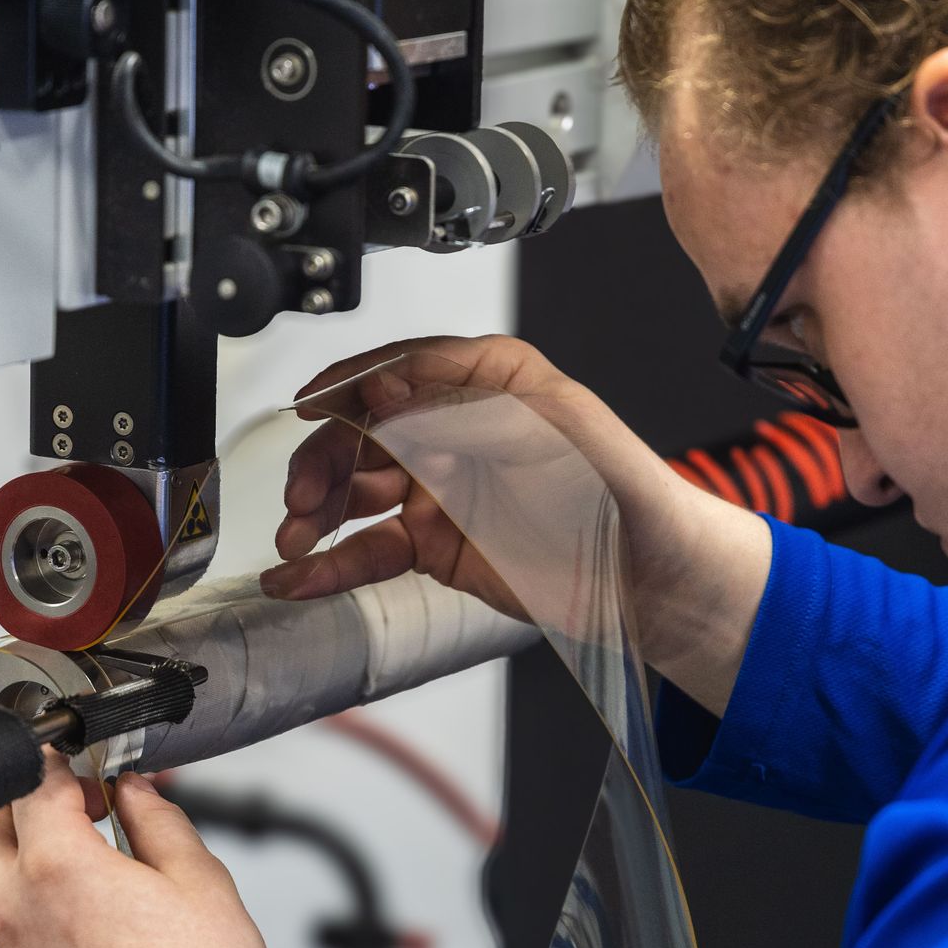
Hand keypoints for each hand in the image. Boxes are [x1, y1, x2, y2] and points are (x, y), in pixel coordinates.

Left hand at [0, 760, 270, 947]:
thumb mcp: (200, 882)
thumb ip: (160, 822)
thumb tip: (137, 792)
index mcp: (58, 868)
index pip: (33, 781)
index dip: (60, 754)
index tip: (84, 750)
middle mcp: (17, 907)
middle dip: (20, 792)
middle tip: (76, 792)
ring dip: (18, 839)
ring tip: (83, 840)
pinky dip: (24, 884)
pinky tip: (83, 891)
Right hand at [261, 335, 773, 713]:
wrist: (653, 578)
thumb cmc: (623, 491)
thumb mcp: (549, 431)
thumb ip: (461, 411)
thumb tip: (385, 396)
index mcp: (487, 379)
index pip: (400, 370)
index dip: (350, 388)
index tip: (311, 408)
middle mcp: (454, 426)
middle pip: (362, 431)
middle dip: (322, 458)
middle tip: (304, 493)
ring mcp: (440, 486)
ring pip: (355, 490)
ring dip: (315, 511)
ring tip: (295, 538)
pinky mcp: (434, 544)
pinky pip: (371, 548)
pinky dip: (332, 564)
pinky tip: (301, 577)